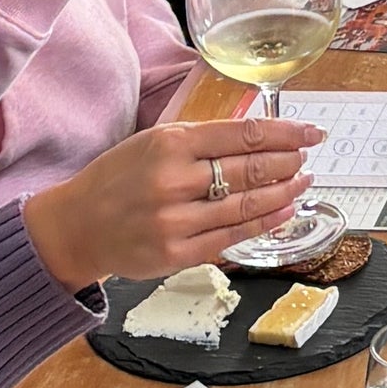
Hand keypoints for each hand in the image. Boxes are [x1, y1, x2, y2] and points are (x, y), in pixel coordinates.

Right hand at [21, 115, 324, 292]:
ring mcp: (175, 220)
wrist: (76, 226)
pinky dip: (264, 222)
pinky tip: (283, 211)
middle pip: (250, 169)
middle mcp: (174, 181)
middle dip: (289, 163)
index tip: (310, 133)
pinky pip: (231, 237)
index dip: (285, 133)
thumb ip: (201, 139)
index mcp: (169, 144)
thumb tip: (258, 134)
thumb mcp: (153, 141)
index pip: (243, 134)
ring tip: (302, 183)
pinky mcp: (175, 254)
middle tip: (308, 158)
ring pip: (246, 205)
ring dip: (284, 193)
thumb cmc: (118, 179)